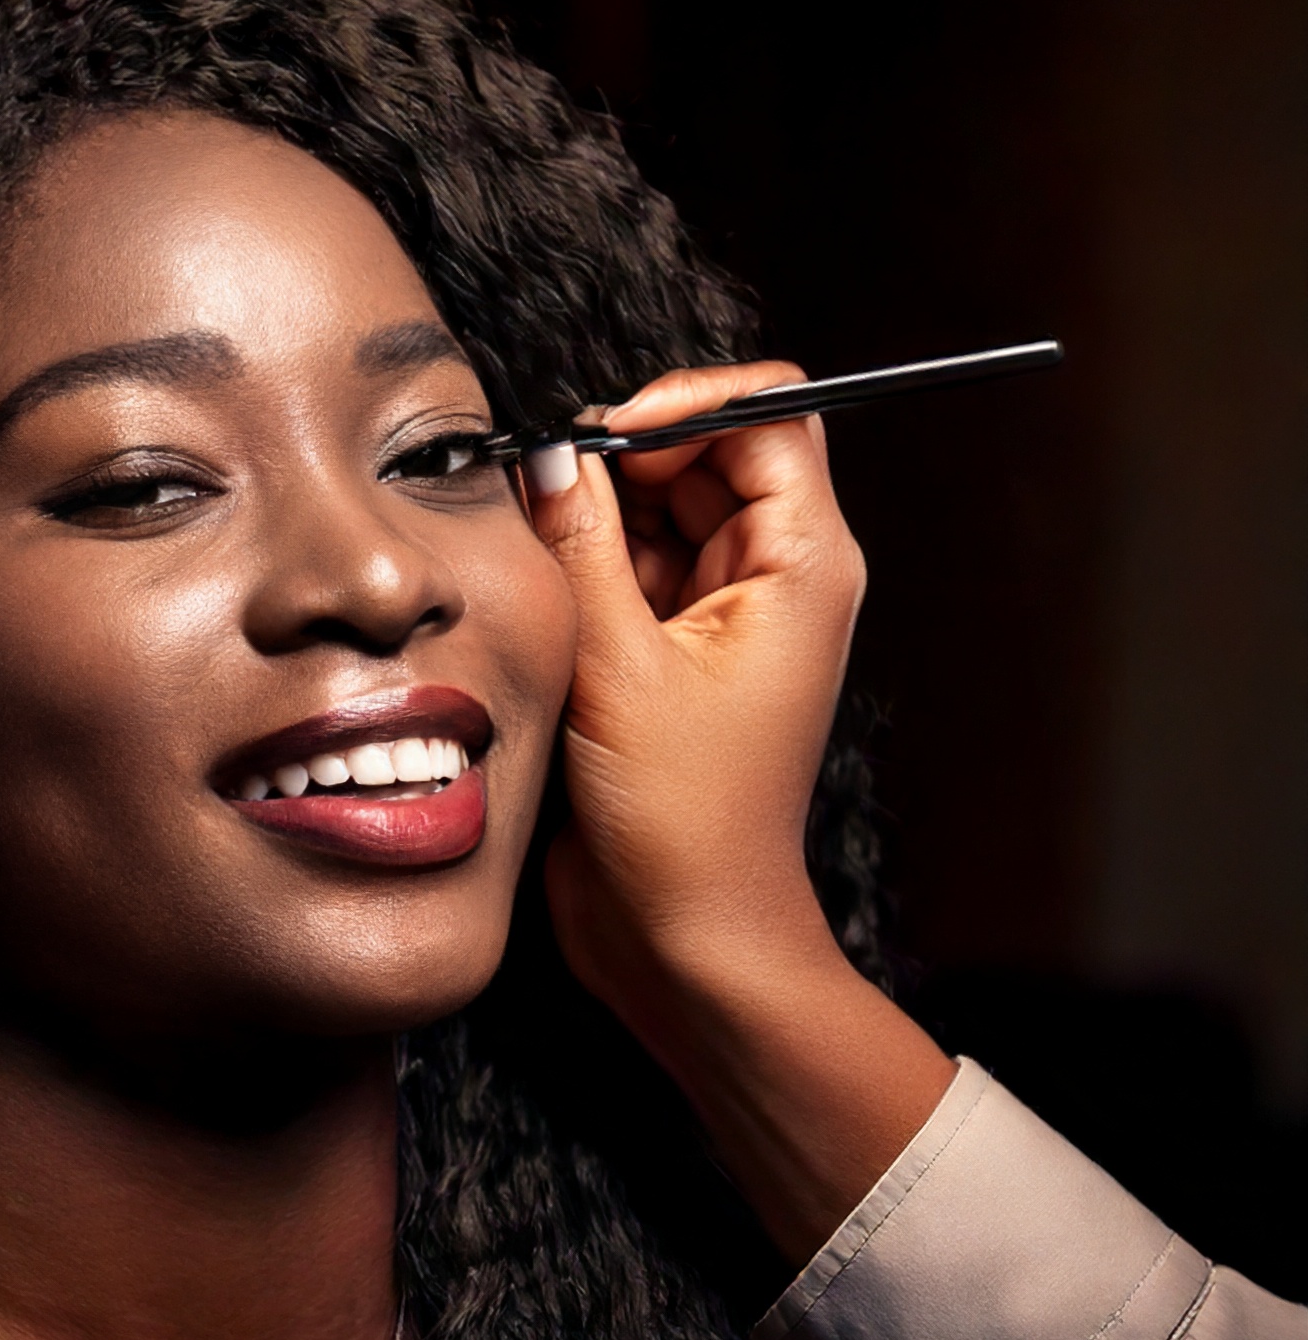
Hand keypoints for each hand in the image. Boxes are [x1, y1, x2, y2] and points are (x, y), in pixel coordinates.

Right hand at [529, 363, 861, 1026]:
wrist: (685, 937)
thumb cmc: (685, 825)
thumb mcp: (619, 668)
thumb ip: (579, 545)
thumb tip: (548, 452)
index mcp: (801, 565)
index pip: (763, 414)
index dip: (681, 401)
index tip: (599, 432)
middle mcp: (771, 578)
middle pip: (702, 452)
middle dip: (619, 457)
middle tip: (544, 491)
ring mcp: (719, 616)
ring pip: (654, 510)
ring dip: (590, 516)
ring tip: (537, 552)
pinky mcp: (669, 654)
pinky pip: (625, 570)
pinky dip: (581, 567)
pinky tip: (543, 595)